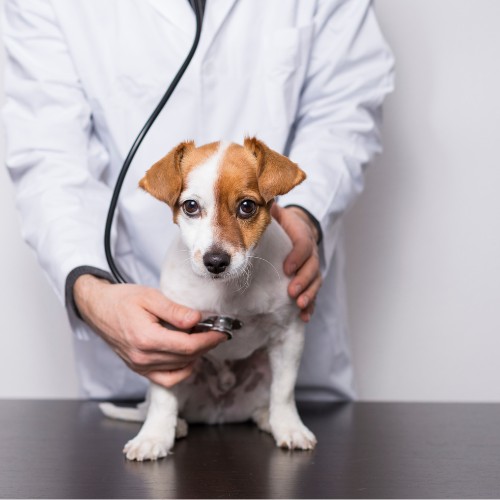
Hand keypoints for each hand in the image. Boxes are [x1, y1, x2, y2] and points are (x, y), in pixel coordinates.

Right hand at [73, 275, 226, 387]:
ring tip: (201, 339)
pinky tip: (187, 356)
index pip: (188, 346)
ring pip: (179, 370)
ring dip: (195, 356)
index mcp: (146, 339)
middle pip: (186, 358)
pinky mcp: (139, 369)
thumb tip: (197, 320)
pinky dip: (181, 370)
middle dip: (206, 346)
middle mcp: (143, 358)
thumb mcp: (150, 297)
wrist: (97, 308)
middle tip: (216, 332)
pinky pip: (166, 378)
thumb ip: (174, 311)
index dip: (209, 340)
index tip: (222, 332)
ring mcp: (140, 366)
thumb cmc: (121, 300)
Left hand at [271, 204, 321, 321]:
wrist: (301, 227)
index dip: (297, 257)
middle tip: (292, 292)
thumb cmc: (285, 223)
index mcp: (303, 235)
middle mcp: (311, 252)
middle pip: (313, 267)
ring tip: (300, 305)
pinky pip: (314, 293)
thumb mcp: (279, 214)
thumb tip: (259, 201)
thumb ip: (270, 210)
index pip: (304, 246)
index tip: (286, 268)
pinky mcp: (311, 279)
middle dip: (303, 280)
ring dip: (309, 295)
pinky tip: (304, 316)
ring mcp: (313, 267)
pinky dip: (311, 305)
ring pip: (316, 282)